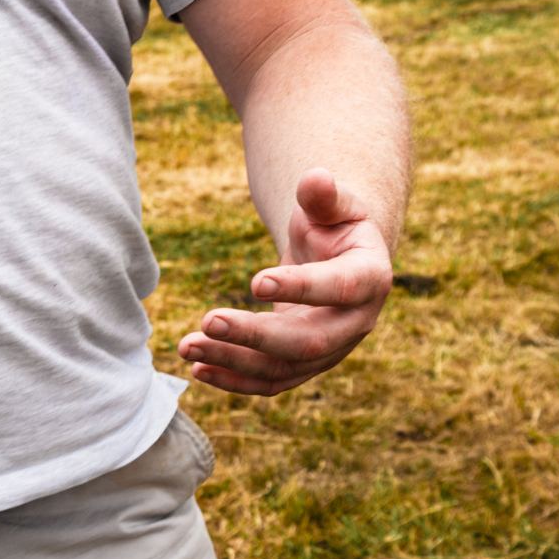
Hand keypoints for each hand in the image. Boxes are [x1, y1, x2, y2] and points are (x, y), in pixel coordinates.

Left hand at [176, 168, 393, 394]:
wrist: (338, 256)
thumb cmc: (333, 223)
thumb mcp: (334, 203)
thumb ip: (324, 195)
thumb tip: (315, 178)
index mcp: (372, 277)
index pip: (340, 288)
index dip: (301, 288)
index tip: (254, 281)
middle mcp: (356, 323)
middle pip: (308, 341)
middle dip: (255, 335)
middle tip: (207, 321)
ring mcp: (331, 350)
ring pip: (283, 369)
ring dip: (233, 361)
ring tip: (186, 345)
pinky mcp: (304, 364)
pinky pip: (270, 381)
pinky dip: (233, 380)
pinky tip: (197, 369)